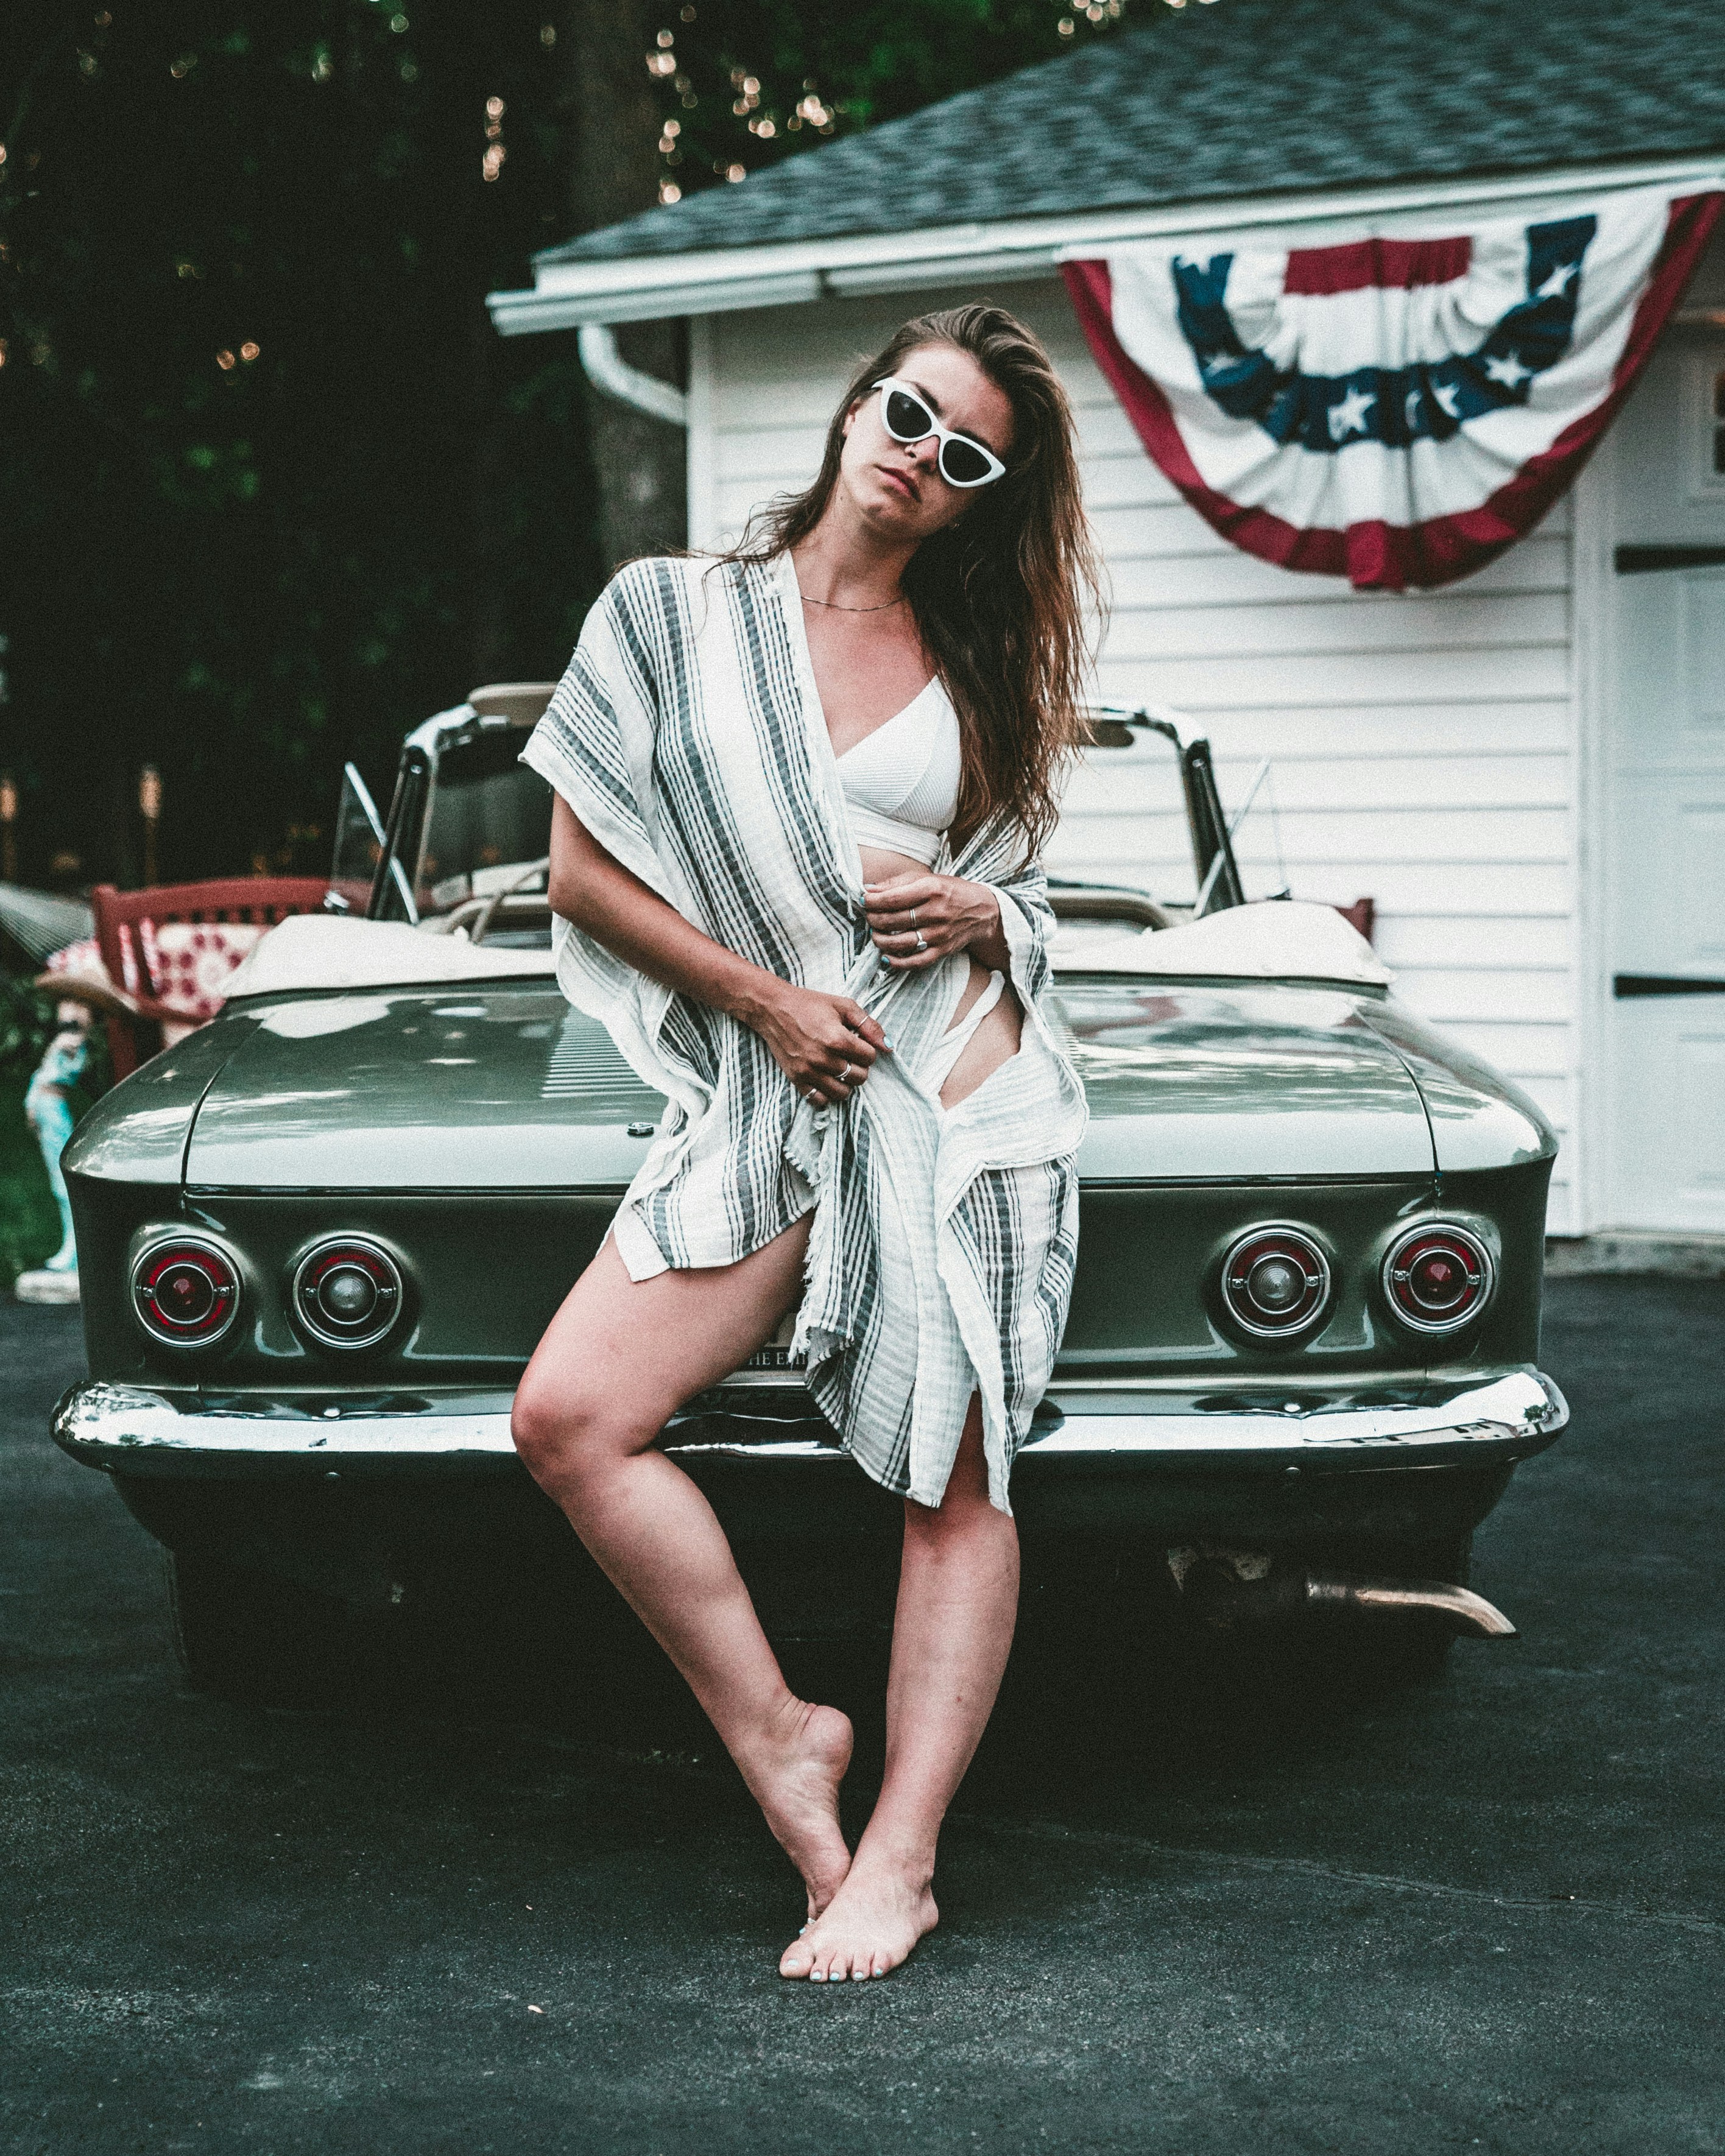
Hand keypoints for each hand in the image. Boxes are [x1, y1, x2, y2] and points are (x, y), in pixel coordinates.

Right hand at [749, 983, 889, 1106]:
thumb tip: (888, 1046)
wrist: (773, 1008)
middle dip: (859, 1066)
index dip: (868, 1050)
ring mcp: (808, 1071)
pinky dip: (826, 1093)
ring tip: (839, 1067)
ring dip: (845, 1082)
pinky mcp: (796, 1078)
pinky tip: (825, 1078)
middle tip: (849, 1055)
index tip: (858, 1043)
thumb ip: (869, 1025)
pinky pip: (819, 1100)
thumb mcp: (843, 1005)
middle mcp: (823, 1058)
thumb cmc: (810, 1004)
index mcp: (837, 1039)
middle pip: (859, 1077)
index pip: (869, 1058)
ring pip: (842, 1093)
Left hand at [862, 872, 1003, 972]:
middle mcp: (936, 912)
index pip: (893, 898)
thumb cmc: (950, 892)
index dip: (873, 901)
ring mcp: (940, 933)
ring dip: (881, 940)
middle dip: (874, 919)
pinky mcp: (943, 950)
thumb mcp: (927, 879)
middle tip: (869, 917)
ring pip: (901, 942)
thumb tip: (868, 889)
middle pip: (894, 920)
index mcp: (931, 889)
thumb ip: (897, 883)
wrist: (982, 911)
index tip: (864, 900)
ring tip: (875, 934)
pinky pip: (916, 961)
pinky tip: (886, 957)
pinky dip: (898, 962)